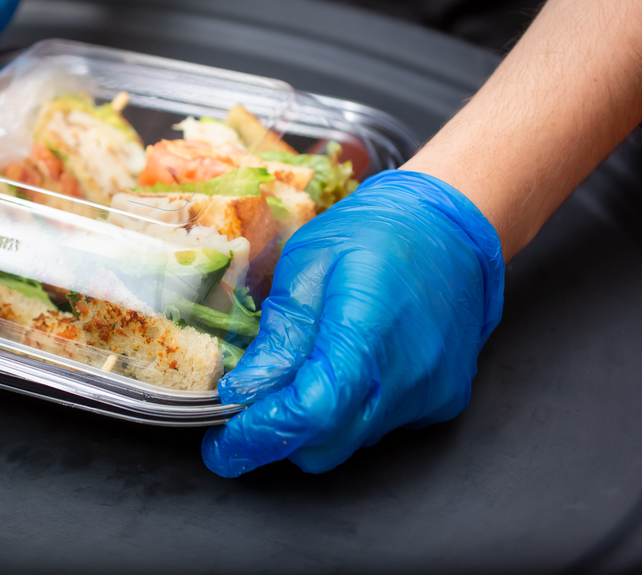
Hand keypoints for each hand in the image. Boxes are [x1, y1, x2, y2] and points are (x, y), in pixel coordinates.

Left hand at [202, 171, 504, 475]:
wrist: (451, 225)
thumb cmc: (377, 232)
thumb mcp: (308, 265)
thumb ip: (279, 335)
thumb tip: (243, 392)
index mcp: (366, 333)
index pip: (309, 413)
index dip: (259, 437)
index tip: (223, 447)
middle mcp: (406, 376)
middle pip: (326, 444)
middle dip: (278, 439)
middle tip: (247, 412)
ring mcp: (430, 393)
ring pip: (352, 440)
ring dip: (315, 424)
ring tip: (300, 374)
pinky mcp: (442, 400)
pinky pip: (382, 427)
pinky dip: (351, 412)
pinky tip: (346, 369)